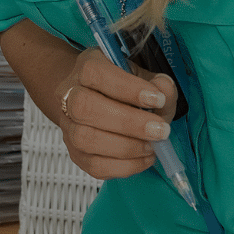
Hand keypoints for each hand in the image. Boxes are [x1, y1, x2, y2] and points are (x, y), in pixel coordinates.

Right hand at [55, 48, 178, 179]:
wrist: (99, 102)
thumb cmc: (125, 89)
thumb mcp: (146, 78)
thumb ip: (160, 85)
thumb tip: (164, 96)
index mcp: (86, 67)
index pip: (95, 73)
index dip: (126, 88)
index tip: (157, 99)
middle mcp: (69, 95)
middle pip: (84, 108)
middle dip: (127, 122)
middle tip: (160, 130)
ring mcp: (68, 126)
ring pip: (85, 139)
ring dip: (127, 147)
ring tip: (152, 146)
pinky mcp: (76, 153)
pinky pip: (94, 165)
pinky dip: (124, 166)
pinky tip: (144, 158)